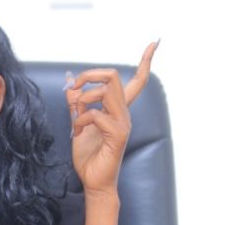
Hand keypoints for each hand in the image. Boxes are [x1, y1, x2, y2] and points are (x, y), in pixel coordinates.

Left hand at [65, 41, 157, 194]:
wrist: (93, 182)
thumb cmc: (89, 156)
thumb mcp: (78, 125)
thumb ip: (77, 106)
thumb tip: (70, 85)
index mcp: (118, 110)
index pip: (136, 82)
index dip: (146, 61)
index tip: (155, 42)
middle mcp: (124, 114)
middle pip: (114, 77)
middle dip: (89, 74)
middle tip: (74, 87)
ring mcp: (123, 123)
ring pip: (106, 91)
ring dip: (84, 98)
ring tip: (76, 115)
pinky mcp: (117, 134)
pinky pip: (96, 114)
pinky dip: (81, 119)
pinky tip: (77, 132)